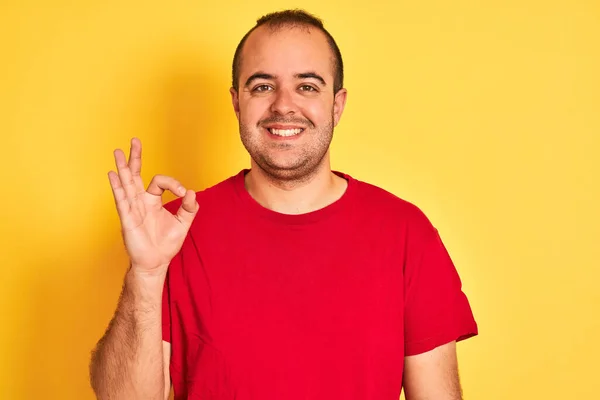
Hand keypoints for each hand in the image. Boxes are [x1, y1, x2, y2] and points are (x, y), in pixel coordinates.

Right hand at [108, 137, 198, 274]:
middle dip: (136, 158)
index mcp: (153, 200)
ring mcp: (132, 209)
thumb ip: (189, 208)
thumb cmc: (166, 244)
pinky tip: (113, 174)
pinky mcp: (127, 219)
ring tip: (118, 152)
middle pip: (136, 175)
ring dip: (123, 168)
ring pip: (126, 184)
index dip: (174, 184)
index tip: (184, 193)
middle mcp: (140, 201)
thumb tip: (193, 193)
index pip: (160, 182)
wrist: (155, 262)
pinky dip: (118, 187)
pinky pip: (122, 200)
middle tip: (135, 140)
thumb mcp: (183, 224)